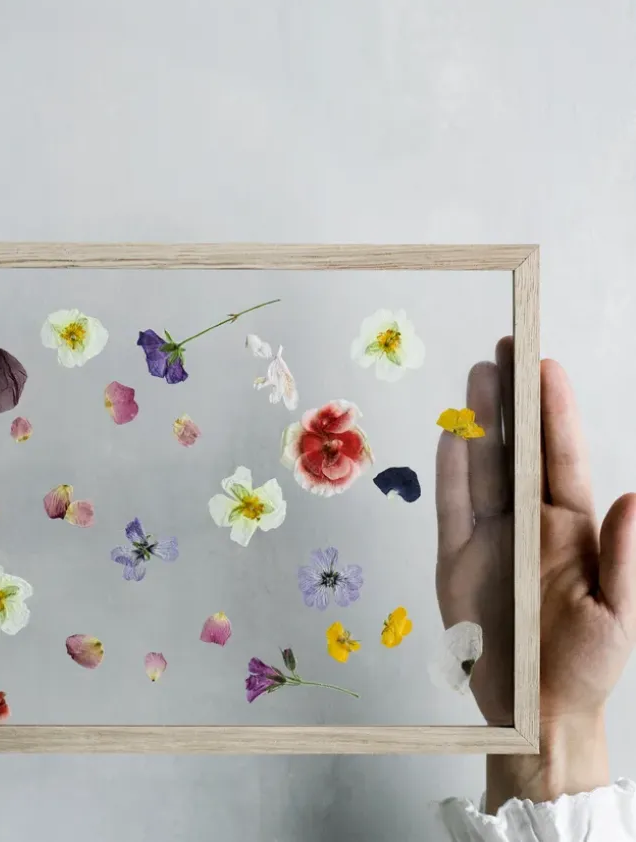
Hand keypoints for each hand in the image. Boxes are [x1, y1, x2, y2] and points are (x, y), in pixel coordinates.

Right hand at [436, 338, 635, 810]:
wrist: (532, 713)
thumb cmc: (583, 668)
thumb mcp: (618, 619)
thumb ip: (626, 560)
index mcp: (569, 529)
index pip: (558, 457)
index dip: (551, 411)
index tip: (543, 365)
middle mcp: (527, 522)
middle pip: (514, 450)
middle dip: (510, 400)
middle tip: (501, 353)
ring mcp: (488, 537)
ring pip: (479, 467)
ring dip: (476, 423)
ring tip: (475, 379)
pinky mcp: (454, 557)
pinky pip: (450, 505)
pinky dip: (448, 468)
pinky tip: (450, 434)